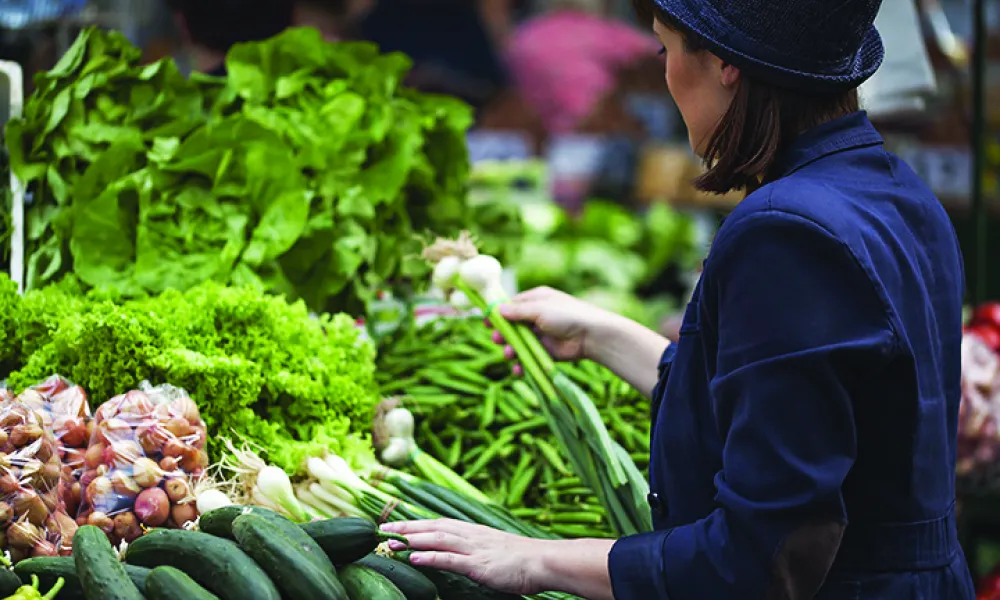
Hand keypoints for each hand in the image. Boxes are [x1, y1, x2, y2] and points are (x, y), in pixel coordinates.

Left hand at [380, 519, 547, 594]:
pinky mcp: (479, 564)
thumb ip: (477, 549)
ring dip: (412, 539)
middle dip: (406, 527)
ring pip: (438, 539)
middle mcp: (471, 535)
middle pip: (433, 527)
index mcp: (474, 531)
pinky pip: (450, 559)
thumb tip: (462, 553)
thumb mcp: (495, 550)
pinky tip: (414, 557)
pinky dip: (431, 556)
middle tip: (382, 529)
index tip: (395, 524)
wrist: (544, 561)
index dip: (416, 523)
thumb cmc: (523, 560)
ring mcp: (474, 549)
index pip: (439, 523)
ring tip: (390, 542)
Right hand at [497, 287, 611, 361]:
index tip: (485, 322)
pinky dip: (521, 363)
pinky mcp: (546, 352)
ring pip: (518, 343)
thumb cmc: (567, 315)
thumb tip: (497, 310)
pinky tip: (518, 368)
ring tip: (509, 354)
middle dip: (503, 334)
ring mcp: (541, 335)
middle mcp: (537, 316)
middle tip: (497, 340)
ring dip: (510, 349)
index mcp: (536, 300)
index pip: (512, 306)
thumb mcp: (540, 309)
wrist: (592, 335)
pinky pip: (528, 357)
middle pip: (512, 326)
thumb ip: (518, 311)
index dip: (498, 314)